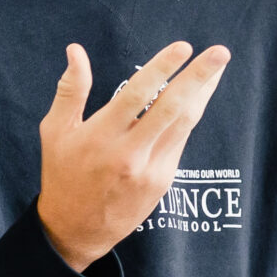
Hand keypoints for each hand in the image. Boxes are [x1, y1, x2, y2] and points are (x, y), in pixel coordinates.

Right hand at [36, 41, 232, 271]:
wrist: (76, 230)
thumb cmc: (62, 174)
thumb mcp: (55, 132)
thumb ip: (70, 90)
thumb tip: (76, 50)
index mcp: (101, 136)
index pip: (137, 94)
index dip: (162, 69)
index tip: (183, 47)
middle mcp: (130, 153)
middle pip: (172, 108)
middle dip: (199, 78)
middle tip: (221, 52)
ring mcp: (151, 169)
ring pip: (184, 124)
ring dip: (204, 93)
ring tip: (219, 67)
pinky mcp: (164, 181)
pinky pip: (180, 140)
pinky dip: (190, 115)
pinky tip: (199, 95)